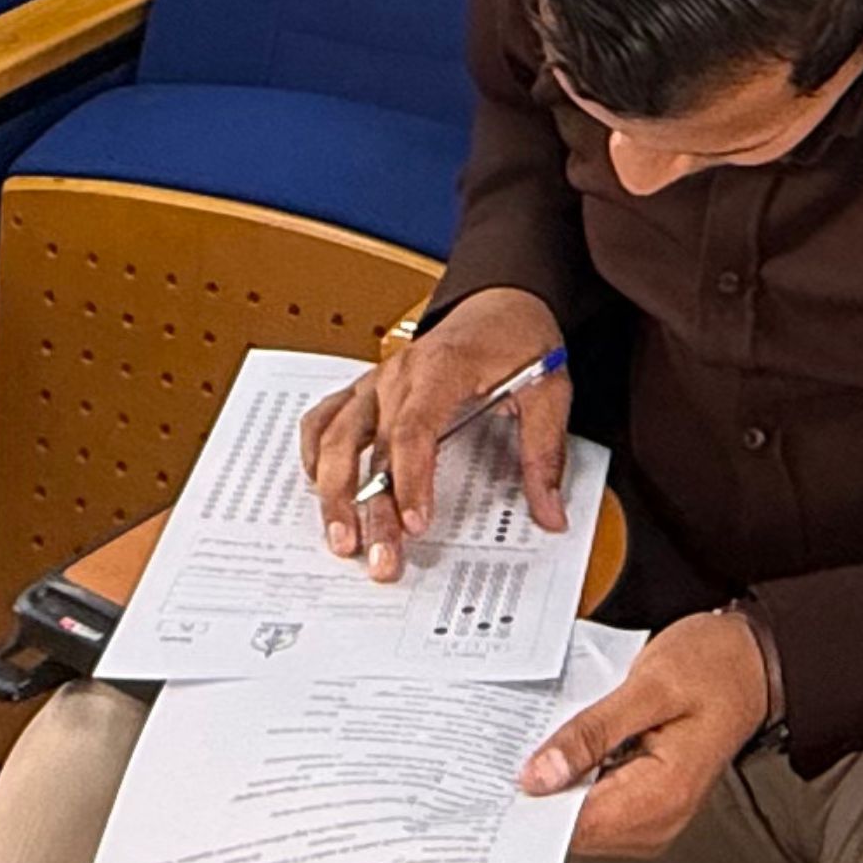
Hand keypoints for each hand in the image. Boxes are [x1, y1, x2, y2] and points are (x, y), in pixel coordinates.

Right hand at [302, 290, 573, 578]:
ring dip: (332, 493)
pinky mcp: (366, 389)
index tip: (416, 524)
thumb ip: (544, 453)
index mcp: (443, 368)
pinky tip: (318, 489)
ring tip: (340, 540)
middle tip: (380, 560)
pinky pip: (324, 418)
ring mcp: (376, 381)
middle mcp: (399, 374)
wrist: (501, 303)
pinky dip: (313, 453)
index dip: (411, 480)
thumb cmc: (519, 342)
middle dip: (371, 510)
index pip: (414, 429)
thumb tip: (550, 512)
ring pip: (335, 438)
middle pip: (372, 448)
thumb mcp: (549, 391)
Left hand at [518, 604, 773, 862]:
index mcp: (664, 794)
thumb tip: (540, 775)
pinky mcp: (649, 808)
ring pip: (583, 822)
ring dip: (562, 785)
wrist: (752, 662)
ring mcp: (657, 819)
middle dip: (546, 792)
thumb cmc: (713, 667)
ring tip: (561, 741)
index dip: (537, 802)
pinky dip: (579, 781)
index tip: (507, 775)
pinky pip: (598, 808)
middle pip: (577, 829)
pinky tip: (579, 750)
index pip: (579, 825)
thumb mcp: (647, 685)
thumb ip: (591, 732)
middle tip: (528, 747)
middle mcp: (662, 820)